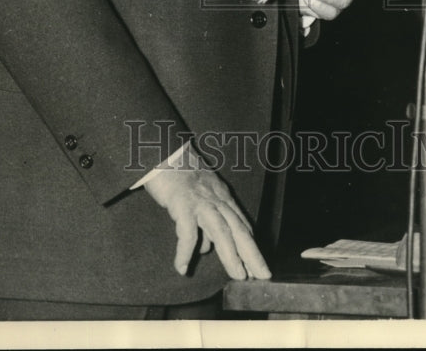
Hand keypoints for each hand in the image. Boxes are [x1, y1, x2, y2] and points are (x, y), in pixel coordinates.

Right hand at [144, 164, 270, 280]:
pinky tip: (182, 267)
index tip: (258, 267)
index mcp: (222, 196)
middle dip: (252, 254)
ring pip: (221, 231)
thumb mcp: (199, 195)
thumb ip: (205, 220)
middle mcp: (216, 199)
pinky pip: (187, 232)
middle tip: (262, 275)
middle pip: (239, 229)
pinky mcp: (182, 203)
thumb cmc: (178, 173)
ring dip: (231, 255)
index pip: (241, 225)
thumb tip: (207, 247)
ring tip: (238, 276)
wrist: (163, 150)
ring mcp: (201, 201)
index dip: (250, 247)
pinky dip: (185, 251)